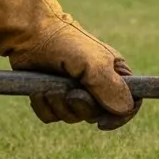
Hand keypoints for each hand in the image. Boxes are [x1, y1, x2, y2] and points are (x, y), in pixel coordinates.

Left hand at [0, 0, 138, 129]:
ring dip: (58, 103)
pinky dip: (43, 105)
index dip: (119, 117)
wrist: (29, 34)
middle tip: (71, 90)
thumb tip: (124, 109)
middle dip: (80, 106)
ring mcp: (73, 92)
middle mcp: (97, 85)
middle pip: (97, 115)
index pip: (129, 104)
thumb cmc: (66, 44)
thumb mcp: (94, 64)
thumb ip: (111, 87)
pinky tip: (40, 88)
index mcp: (116, 74)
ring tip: (51, 83)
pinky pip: (51, 116)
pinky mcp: (52, 97)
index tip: (102, 123)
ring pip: (71, 118)